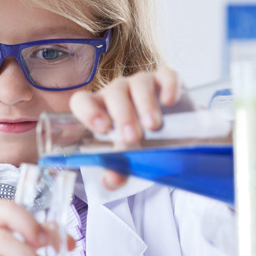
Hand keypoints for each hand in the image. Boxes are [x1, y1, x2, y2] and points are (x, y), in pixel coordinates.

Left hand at [69, 66, 180, 189]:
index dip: (88, 112)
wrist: (172, 137)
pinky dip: (168, 86)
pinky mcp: (166, 80)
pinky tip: (169, 101)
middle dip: (122, 114)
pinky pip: (167, 76)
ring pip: (139, 83)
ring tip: (153, 126)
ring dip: (145, 104)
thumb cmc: (140, 144)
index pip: (82, 101)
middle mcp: (118, 92)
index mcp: (100, 109)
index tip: (102, 129)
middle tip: (131, 137)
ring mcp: (142, 83)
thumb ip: (117, 170)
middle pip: (113, 92)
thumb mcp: (128, 160)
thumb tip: (112, 179)